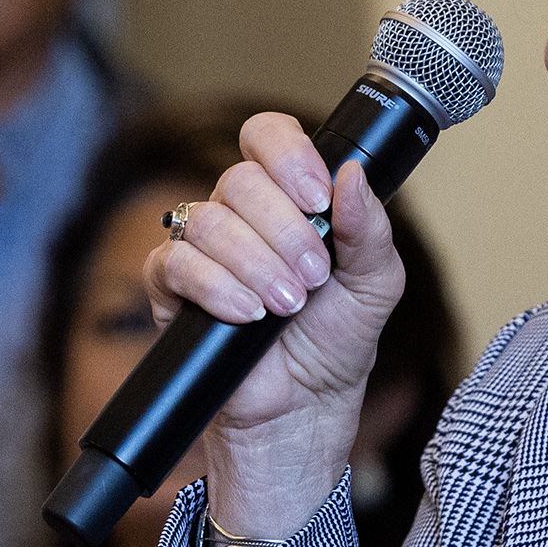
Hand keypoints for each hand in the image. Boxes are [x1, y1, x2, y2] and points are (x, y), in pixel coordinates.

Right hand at [145, 110, 407, 539]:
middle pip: (239, 179)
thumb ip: (370, 228)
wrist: (304, 410)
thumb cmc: (337, 343)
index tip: (318, 196)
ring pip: (208, 220)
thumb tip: (353, 175)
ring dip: (256, 263)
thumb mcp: (375, 284)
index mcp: (288, 197)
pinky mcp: (172, 291)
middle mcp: (241, 214)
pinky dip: (216, 287)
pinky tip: (248, 314)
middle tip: (313, 277)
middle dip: (284, 230)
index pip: (267, 136)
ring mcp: (203, 249)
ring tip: (287, 305)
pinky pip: (174, 263)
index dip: (288, 155)